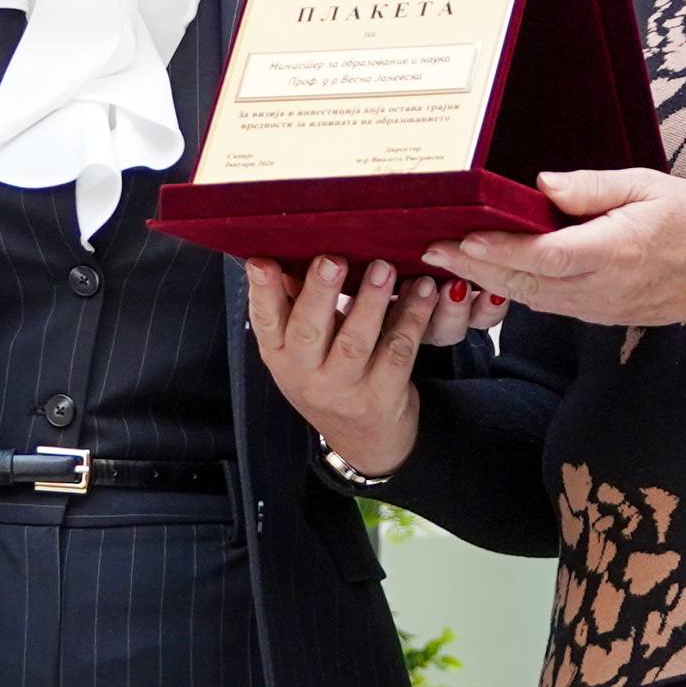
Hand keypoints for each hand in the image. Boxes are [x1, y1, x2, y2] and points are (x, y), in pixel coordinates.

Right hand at [244, 256, 501, 477]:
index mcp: (280, 355)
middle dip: (319, 293)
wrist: (367, 439)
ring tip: (385, 267)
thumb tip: (289, 246)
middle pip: (308, 332)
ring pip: (356, 343)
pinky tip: (424, 290)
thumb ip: (297, 302)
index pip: (265, 322)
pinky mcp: (384, 395)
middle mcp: (306, 375)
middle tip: (332, 259)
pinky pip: (399, 352)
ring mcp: (345, 389)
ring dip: (371, 302)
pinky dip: (413, 317)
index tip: (261, 262)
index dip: (262, 292)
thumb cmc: (329, 373)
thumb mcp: (303, 347)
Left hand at [422, 169, 685, 327]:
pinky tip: (490, 275)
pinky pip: (547, 304)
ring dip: (488, 281)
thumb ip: (591, 187)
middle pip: (524, 281)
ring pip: (530, 297)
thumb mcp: (644, 185)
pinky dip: (514, 291)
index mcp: (610, 252)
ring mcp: (596, 306)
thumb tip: (541, 184)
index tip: (463, 237)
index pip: (543, 254)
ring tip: (447, 261)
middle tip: (430, 250)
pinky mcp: (596, 313)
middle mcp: (598, 286)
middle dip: (474, 267)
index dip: (499, 249)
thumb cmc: (685, 218)